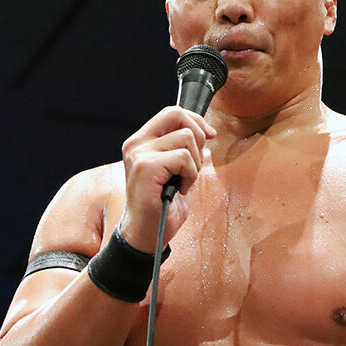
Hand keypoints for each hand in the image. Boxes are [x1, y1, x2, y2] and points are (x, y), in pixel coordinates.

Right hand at [118, 106, 215, 251]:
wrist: (148, 233)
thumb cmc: (163, 204)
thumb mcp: (175, 168)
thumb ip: (183, 146)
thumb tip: (205, 130)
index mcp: (142, 141)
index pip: (172, 112)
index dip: (196, 120)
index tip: (209, 135)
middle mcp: (136, 143)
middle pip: (177, 115)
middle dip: (197, 136)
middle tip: (195, 164)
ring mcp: (139, 154)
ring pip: (185, 138)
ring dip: (194, 163)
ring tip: (183, 181)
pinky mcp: (145, 167)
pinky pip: (183, 158)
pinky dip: (190, 175)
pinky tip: (180, 189)